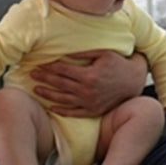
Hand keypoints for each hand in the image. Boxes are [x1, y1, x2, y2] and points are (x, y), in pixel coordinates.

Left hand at [31, 50, 147, 117]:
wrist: (133, 81)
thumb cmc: (118, 64)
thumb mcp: (103, 53)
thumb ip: (84, 53)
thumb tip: (66, 52)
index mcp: (89, 75)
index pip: (63, 70)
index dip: (49, 67)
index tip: (39, 64)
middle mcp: (87, 90)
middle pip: (60, 84)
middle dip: (44, 78)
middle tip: (32, 74)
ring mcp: (89, 102)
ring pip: (63, 99)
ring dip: (48, 94)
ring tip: (36, 89)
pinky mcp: (92, 110)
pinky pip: (73, 112)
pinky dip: (61, 110)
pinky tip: (51, 106)